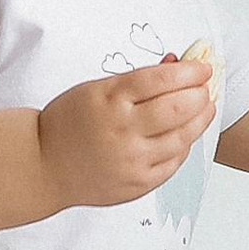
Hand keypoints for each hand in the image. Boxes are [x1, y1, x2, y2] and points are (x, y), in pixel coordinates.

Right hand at [37, 56, 215, 210]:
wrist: (43, 164)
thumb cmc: (69, 122)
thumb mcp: (96, 89)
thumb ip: (137, 80)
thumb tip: (178, 66)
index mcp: (110, 99)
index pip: (163, 80)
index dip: (191, 72)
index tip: (203, 68)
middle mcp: (123, 130)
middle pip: (179, 108)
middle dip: (200, 94)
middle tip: (205, 88)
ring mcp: (131, 160)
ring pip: (183, 138)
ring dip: (200, 119)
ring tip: (205, 108)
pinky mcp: (137, 184)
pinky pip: (174, 163)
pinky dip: (185, 146)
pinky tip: (185, 135)